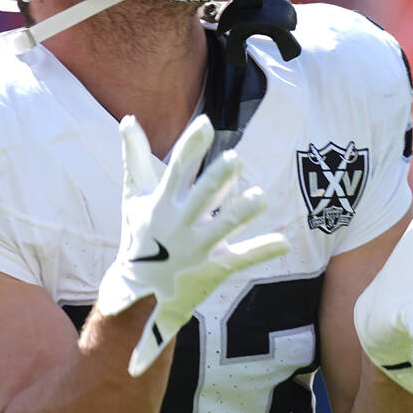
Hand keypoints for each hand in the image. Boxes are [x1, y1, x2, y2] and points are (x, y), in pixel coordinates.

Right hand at [97, 114, 289, 376]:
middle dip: (218, 179)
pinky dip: (263, 250)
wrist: (141, 294)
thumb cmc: (139, 236)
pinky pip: (242, 257)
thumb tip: (128, 118)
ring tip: (259, 196)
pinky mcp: (215, 267)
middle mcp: (181, 223)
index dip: (191, 146)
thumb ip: (134, 156)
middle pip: (203, 197)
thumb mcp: (133, 196)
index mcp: (162, 202)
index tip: (205, 123)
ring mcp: (199, 247)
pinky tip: (284, 242)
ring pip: (226, 226)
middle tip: (234, 159)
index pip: (177, 169)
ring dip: (243, 211)